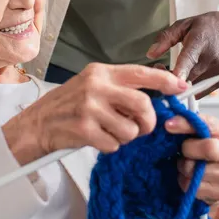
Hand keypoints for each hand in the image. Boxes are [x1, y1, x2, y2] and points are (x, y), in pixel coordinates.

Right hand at [2, 63, 187, 164]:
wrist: (37, 123)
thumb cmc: (68, 105)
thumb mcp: (93, 86)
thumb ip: (120, 88)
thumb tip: (155, 98)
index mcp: (101, 72)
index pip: (141, 73)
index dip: (165, 80)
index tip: (181, 87)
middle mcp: (96, 86)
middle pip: (143, 105)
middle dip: (148, 121)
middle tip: (143, 127)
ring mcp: (90, 107)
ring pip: (131, 129)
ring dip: (126, 137)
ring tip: (110, 132)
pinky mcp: (84, 129)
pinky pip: (114, 144)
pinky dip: (110, 146)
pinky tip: (97, 139)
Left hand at [147, 6, 218, 85]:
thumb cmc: (209, 25)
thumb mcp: (184, 24)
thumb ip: (165, 38)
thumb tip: (150, 54)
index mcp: (200, 40)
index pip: (189, 59)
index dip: (180, 72)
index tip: (172, 82)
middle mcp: (211, 57)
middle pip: (187, 78)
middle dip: (170, 79)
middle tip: (161, 69)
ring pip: (193, 87)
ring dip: (181, 85)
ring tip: (177, 71)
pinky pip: (201, 91)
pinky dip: (192, 87)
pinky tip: (189, 75)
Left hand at [165, 114, 218, 218]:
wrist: (217, 177)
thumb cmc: (204, 149)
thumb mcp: (199, 133)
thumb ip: (189, 124)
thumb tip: (169, 122)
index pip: (207, 125)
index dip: (185, 124)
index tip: (168, 125)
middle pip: (208, 148)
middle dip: (188, 149)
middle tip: (182, 151)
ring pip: (197, 171)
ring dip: (184, 168)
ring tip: (186, 164)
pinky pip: (194, 188)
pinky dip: (185, 182)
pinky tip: (190, 177)